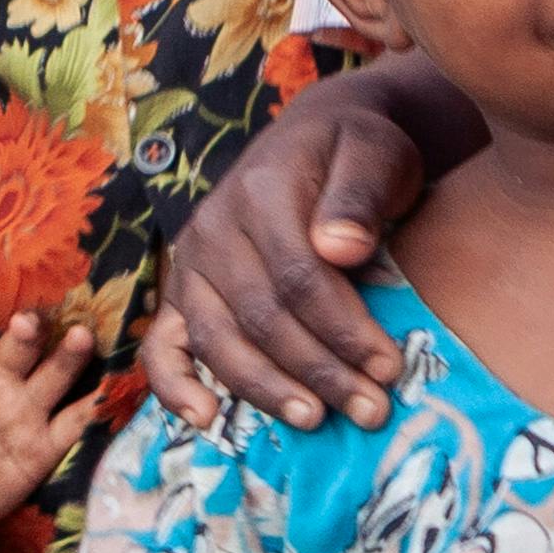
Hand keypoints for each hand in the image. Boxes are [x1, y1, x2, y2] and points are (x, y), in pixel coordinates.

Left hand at [0, 271, 104, 551]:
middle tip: (30, 319)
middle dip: (26, 333)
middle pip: (17, 350)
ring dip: (67, 358)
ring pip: (52, 377)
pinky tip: (113, 387)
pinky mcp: (42, 447)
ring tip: (80, 336)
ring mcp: (22, 413)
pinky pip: (74, 423)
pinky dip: (95, 406)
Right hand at [152, 88, 438, 429]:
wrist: (325, 132)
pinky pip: (163, 343)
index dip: (343, 329)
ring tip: (316, 420)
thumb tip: (341, 249)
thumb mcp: (376, 154)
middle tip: (372, 410)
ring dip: (266, 388)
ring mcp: (191, 260)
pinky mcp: (183, 288)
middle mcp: (214, 227)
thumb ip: (359, 196)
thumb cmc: (360, 151)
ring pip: (218, 338)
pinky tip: (205, 418)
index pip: (299, 276)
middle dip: (319, 370)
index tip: (390, 367)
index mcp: (262, 190)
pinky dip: (175, 385)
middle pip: (262, 316)